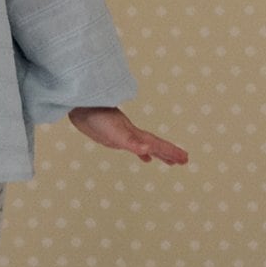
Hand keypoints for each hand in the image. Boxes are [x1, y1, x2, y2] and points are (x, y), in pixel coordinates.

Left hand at [68, 107, 188, 165]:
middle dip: (169, 153)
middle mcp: (131, 133)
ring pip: (145, 145)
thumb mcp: (114, 132)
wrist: (80, 104)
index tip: (185, 158)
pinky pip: (131, 145)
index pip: (157, 144)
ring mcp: (123, 134)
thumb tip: (148, 150)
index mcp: (134, 133)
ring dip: (157, 153)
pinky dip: (139, 150)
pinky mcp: (112, 136)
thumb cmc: (95, 117)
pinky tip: (144, 156)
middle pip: (154, 145)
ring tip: (169, 162)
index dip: (171, 151)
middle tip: (184, 161)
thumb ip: (131, 142)